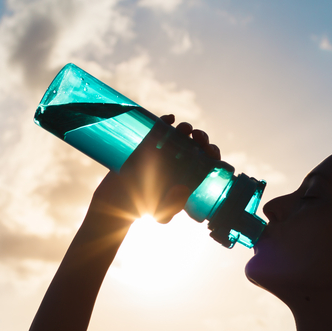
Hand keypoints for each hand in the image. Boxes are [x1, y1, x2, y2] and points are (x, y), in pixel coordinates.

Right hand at [89, 114, 220, 223]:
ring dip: (186, 129)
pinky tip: (170, 118)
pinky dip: (166, 121)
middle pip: (197, 145)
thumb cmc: (144, 208)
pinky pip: (159, 129)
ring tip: (185, 129)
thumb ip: (172, 206)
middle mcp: (179, 162)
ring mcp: (164, 152)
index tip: (210, 151)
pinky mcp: (148, 144)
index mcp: (188, 176)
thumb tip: (183, 190)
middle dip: (202, 139)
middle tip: (198, 138)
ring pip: (181, 135)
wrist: (119, 200)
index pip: (207, 162)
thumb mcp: (161, 212)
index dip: (212, 154)